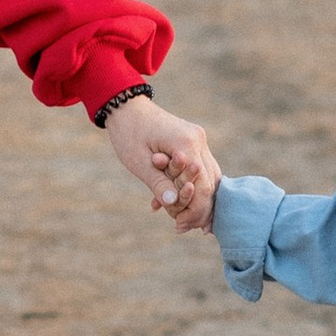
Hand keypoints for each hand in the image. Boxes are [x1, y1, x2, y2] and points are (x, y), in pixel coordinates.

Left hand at [99, 93, 217, 232]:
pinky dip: (193, 185)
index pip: (202, 186)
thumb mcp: (139, 163)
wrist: (125, 107)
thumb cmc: (128, 134)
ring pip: (209, 175)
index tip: (181, 227)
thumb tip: (172, 204)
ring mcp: (198, 139)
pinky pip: (199, 167)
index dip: (195, 210)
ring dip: (198, 198)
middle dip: (199, 208)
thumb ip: (158, 184)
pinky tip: (180, 201)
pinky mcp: (193, 140)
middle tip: (183, 228)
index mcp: (186, 144)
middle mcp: (198, 140)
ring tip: (185, 220)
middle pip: (211, 182)